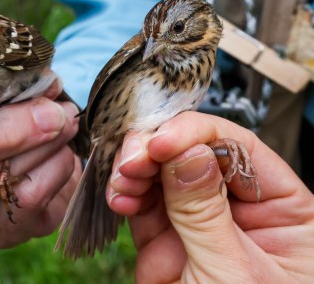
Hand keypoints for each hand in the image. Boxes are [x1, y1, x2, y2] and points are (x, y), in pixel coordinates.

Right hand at [108, 111, 313, 283]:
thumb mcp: (232, 273)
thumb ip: (204, 210)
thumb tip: (186, 150)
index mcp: (285, 211)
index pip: (241, 148)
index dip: (197, 135)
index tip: (163, 142)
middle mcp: (240, 208)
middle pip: (197, 151)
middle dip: (159, 148)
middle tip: (134, 158)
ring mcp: (198, 220)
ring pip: (163, 170)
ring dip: (136, 167)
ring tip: (122, 181)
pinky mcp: (164, 236)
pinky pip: (142, 199)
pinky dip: (125, 191)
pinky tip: (119, 196)